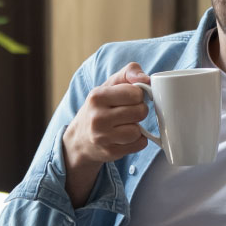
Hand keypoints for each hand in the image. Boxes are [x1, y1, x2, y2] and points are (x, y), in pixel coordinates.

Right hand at [62, 63, 151, 206]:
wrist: (79, 139)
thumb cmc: (99, 108)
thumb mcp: (109, 85)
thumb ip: (129, 73)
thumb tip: (146, 78)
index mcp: (97, 97)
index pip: (135, 93)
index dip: (138, 95)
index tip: (130, 98)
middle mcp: (98, 118)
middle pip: (140, 112)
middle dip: (139, 111)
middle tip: (129, 112)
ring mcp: (103, 137)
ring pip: (138, 130)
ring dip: (137, 128)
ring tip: (125, 125)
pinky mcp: (111, 152)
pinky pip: (139, 144)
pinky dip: (137, 140)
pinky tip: (125, 137)